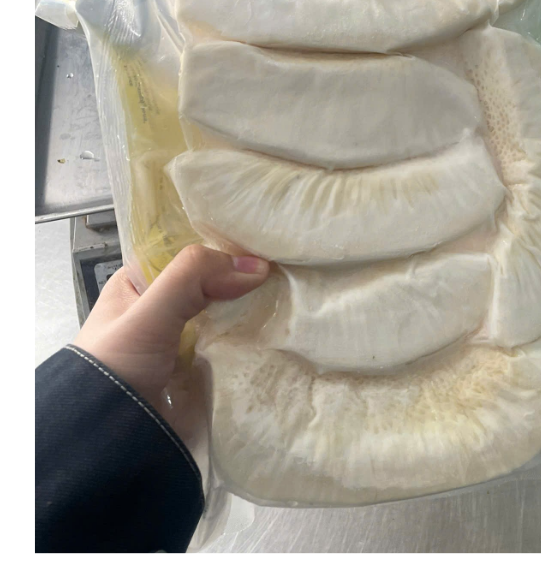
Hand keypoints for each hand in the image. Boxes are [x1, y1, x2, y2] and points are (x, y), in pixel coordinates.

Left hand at [74, 244, 268, 409]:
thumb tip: (256, 267)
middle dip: (243, 279)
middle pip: (211, 282)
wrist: (109, 442)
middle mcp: (161, 308)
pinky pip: (232, 347)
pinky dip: (252, 342)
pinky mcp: (201, 370)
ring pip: (226, 314)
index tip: (258, 242)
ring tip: (287, 300)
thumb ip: (193, 277)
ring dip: (252, 312)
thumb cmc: (115, 368)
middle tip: (282, 270)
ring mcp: (183, 340)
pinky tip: (277, 332)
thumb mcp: (149, 311)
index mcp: (138, 284)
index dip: (218, 245)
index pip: (185, 252)